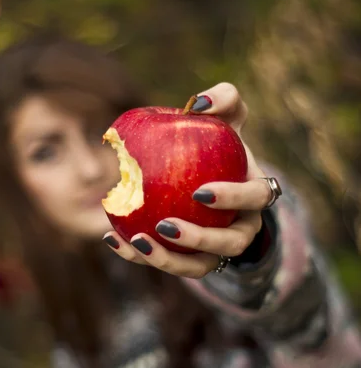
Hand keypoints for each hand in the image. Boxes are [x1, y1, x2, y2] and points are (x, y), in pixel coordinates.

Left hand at [103, 83, 274, 278]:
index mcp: (254, 195)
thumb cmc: (219, 147)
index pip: (255, 198)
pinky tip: (112, 237)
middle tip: (165, 225)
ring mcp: (217, 250)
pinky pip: (169, 264)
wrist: (212, 180)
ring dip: (168, 260)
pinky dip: (140, 256)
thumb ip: (223, 99)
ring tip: (136, 241)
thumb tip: (198, 103)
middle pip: (230, 244)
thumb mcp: (226, 119)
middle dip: (199, 240)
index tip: (199, 192)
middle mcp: (242, 228)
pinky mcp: (191, 260)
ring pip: (199, 267)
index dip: (233, 199)